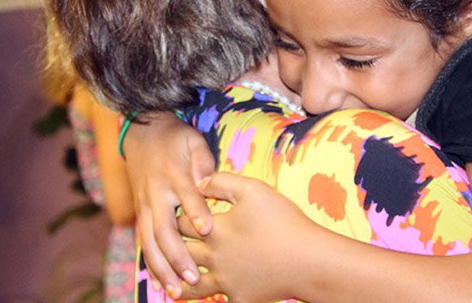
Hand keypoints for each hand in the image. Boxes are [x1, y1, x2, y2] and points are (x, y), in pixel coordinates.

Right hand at [123, 112, 214, 297]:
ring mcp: (146, 206)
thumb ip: (202, 159)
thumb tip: (208, 179)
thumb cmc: (176, 139)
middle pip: (163, 228)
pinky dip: (151, 264)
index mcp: (173, 174)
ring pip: (150, 242)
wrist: (143, 133)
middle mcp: (156, 194)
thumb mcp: (192, 140)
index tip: (208, 230)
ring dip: (162, 268)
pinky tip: (161, 283)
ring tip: (175, 290)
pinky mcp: (141, 213)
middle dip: (177, 255)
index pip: (186, 194)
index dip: (196, 211)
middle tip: (192, 275)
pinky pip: (144, 243)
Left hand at [177, 172, 321, 301]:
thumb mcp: (254, 190)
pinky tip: (200, 299)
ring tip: (169, 285)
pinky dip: (204, 300)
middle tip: (163, 246)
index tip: (172, 214)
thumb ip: (222, 182)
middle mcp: (213, 258)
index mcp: (215, 230)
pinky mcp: (239, 298)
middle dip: (169, 249)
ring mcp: (225, 282)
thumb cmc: (283, 221)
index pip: (181, 223)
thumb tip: (199, 183)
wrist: (308, 260)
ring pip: (189, 286)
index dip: (175, 217)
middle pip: (180, 254)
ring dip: (177, 282)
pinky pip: (216, 301)